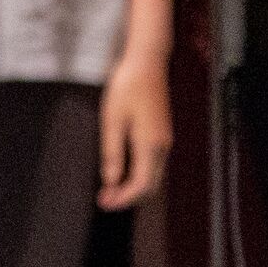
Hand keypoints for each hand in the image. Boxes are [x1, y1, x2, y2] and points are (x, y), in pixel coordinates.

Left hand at [96, 46, 172, 210]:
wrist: (146, 63)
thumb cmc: (126, 87)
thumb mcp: (112, 120)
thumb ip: (112, 153)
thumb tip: (111, 182)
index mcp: (150, 145)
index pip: (140, 185)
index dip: (123, 199)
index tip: (103, 203)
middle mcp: (163, 146)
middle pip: (150, 186)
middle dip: (128, 197)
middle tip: (103, 200)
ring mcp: (164, 140)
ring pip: (152, 176)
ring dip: (132, 187)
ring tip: (108, 190)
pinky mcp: (161, 134)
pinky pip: (152, 164)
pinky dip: (138, 174)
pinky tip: (121, 172)